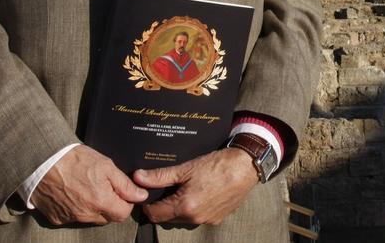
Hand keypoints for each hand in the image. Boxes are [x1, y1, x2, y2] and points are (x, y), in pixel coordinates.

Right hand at [31, 145, 147, 225]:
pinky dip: (75, 209)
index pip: (123, 213)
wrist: (42, 161)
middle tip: (102, 186)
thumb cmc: (75, 160)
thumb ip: (124, 184)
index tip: (120, 191)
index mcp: (101, 202)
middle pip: (107, 217)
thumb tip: (141, 196)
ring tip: (86, 187)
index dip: (125, 202)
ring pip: (90, 218)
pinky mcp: (57, 218)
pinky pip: (73, 218)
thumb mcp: (105, 166)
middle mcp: (86, 215)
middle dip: (110, 205)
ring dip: (93, 208)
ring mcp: (70, 218)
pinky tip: (71, 193)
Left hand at [134, 148, 258, 225]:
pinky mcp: (217, 219)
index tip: (148, 194)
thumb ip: (160, 176)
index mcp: (184, 206)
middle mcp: (194, 218)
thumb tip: (138, 177)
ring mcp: (207, 220)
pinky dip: (194, 208)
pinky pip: (197, 217)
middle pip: (167, 218)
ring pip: (182, 218)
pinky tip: (200, 192)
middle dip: (163, 206)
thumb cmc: (217, 165)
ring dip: (179, 207)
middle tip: (166, 188)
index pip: (154, 215)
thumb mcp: (186, 168)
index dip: (148, 204)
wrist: (245, 167)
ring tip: (184, 188)